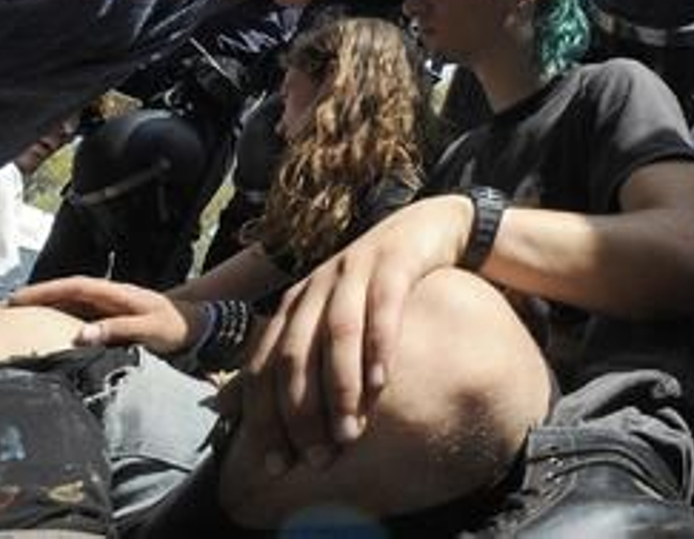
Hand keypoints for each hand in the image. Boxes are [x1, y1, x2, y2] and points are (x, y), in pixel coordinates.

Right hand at [11, 276, 205, 354]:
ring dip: (45, 306)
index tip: (18, 299)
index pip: (74, 286)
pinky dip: (59, 317)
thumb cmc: (173, 326)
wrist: (194, 324)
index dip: (45, 291)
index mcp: (115, 293)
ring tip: (16, 318)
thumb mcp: (148, 329)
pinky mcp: (109, 315)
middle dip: (36, 296)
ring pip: (70, 301)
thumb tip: (80, 335)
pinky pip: (79, 313)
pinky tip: (44, 328)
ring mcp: (108, 304)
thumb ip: (117, 330)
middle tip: (5, 308)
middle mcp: (108, 294)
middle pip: (66, 291)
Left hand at [239, 194, 467, 470]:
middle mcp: (315, 286)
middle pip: (295, 354)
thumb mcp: (338, 317)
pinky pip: (382, 307)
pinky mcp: (393, 262)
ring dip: (339, 388)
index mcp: (293, 304)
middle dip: (302, 412)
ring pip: (336, 334)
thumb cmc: (380, 288)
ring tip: (350, 432)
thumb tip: (275, 425)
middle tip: (319, 457)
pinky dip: (378, 346)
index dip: (266, 417)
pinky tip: (381, 383)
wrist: (429, 228)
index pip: (265, 366)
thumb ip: (310, 358)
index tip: (277, 466)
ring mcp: (353, 270)